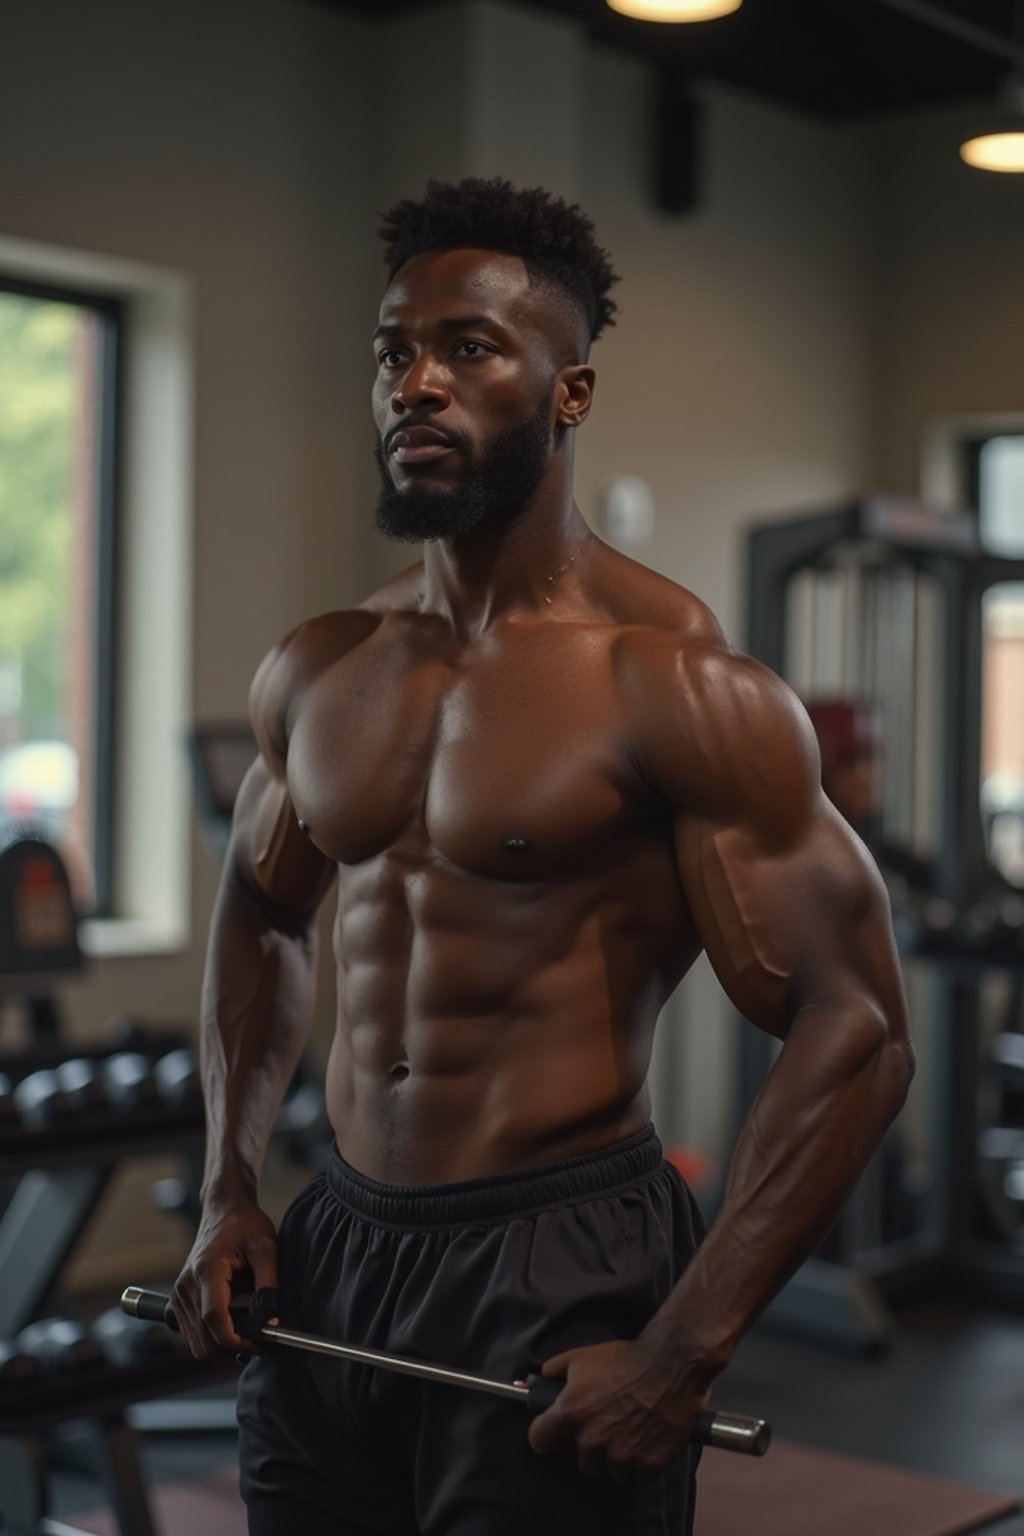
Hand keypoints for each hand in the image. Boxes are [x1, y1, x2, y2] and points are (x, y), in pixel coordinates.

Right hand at [171, 1199, 278, 1358]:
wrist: (223, 1209)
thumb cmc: (245, 1224)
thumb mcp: (266, 1248)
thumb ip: (269, 1286)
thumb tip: (271, 1323)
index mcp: (207, 1270)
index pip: (213, 1319)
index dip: (235, 1340)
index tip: (258, 1343)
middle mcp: (186, 1285)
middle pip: (202, 1340)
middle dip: (230, 1348)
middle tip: (257, 1339)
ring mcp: (179, 1294)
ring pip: (196, 1343)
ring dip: (221, 1345)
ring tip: (247, 1331)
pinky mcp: (179, 1299)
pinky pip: (192, 1333)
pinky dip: (211, 1337)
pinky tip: (232, 1324)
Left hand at [527, 1337, 709, 1483]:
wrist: (671, 1365)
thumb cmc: (625, 1358)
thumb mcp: (582, 1356)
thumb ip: (555, 1370)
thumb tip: (539, 1381)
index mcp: (571, 1413)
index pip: (539, 1441)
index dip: (546, 1435)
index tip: (556, 1433)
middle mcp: (592, 1440)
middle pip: (582, 1463)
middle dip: (592, 1449)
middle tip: (608, 1427)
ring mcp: (621, 1455)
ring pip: (611, 1473)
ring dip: (618, 1459)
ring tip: (631, 1433)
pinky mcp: (649, 1465)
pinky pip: (637, 1477)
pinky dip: (642, 1465)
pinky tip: (648, 1442)